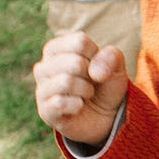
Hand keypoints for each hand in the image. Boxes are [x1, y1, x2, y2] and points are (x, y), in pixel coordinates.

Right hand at [33, 29, 129, 143]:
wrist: (106, 116)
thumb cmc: (105, 85)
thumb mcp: (115, 66)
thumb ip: (111, 57)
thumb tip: (95, 72)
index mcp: (56, 49)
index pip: (79, 42)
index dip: (95, 56)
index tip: (95, 65)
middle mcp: (43, 67)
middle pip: (74, 62)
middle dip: (91, 75)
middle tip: (91, 83)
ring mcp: (42, 89)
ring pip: (66, 81)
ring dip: (86, 90)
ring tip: (86, 94)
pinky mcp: (45, 111)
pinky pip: (60, 103)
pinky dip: (78, 105)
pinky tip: (78, 107)